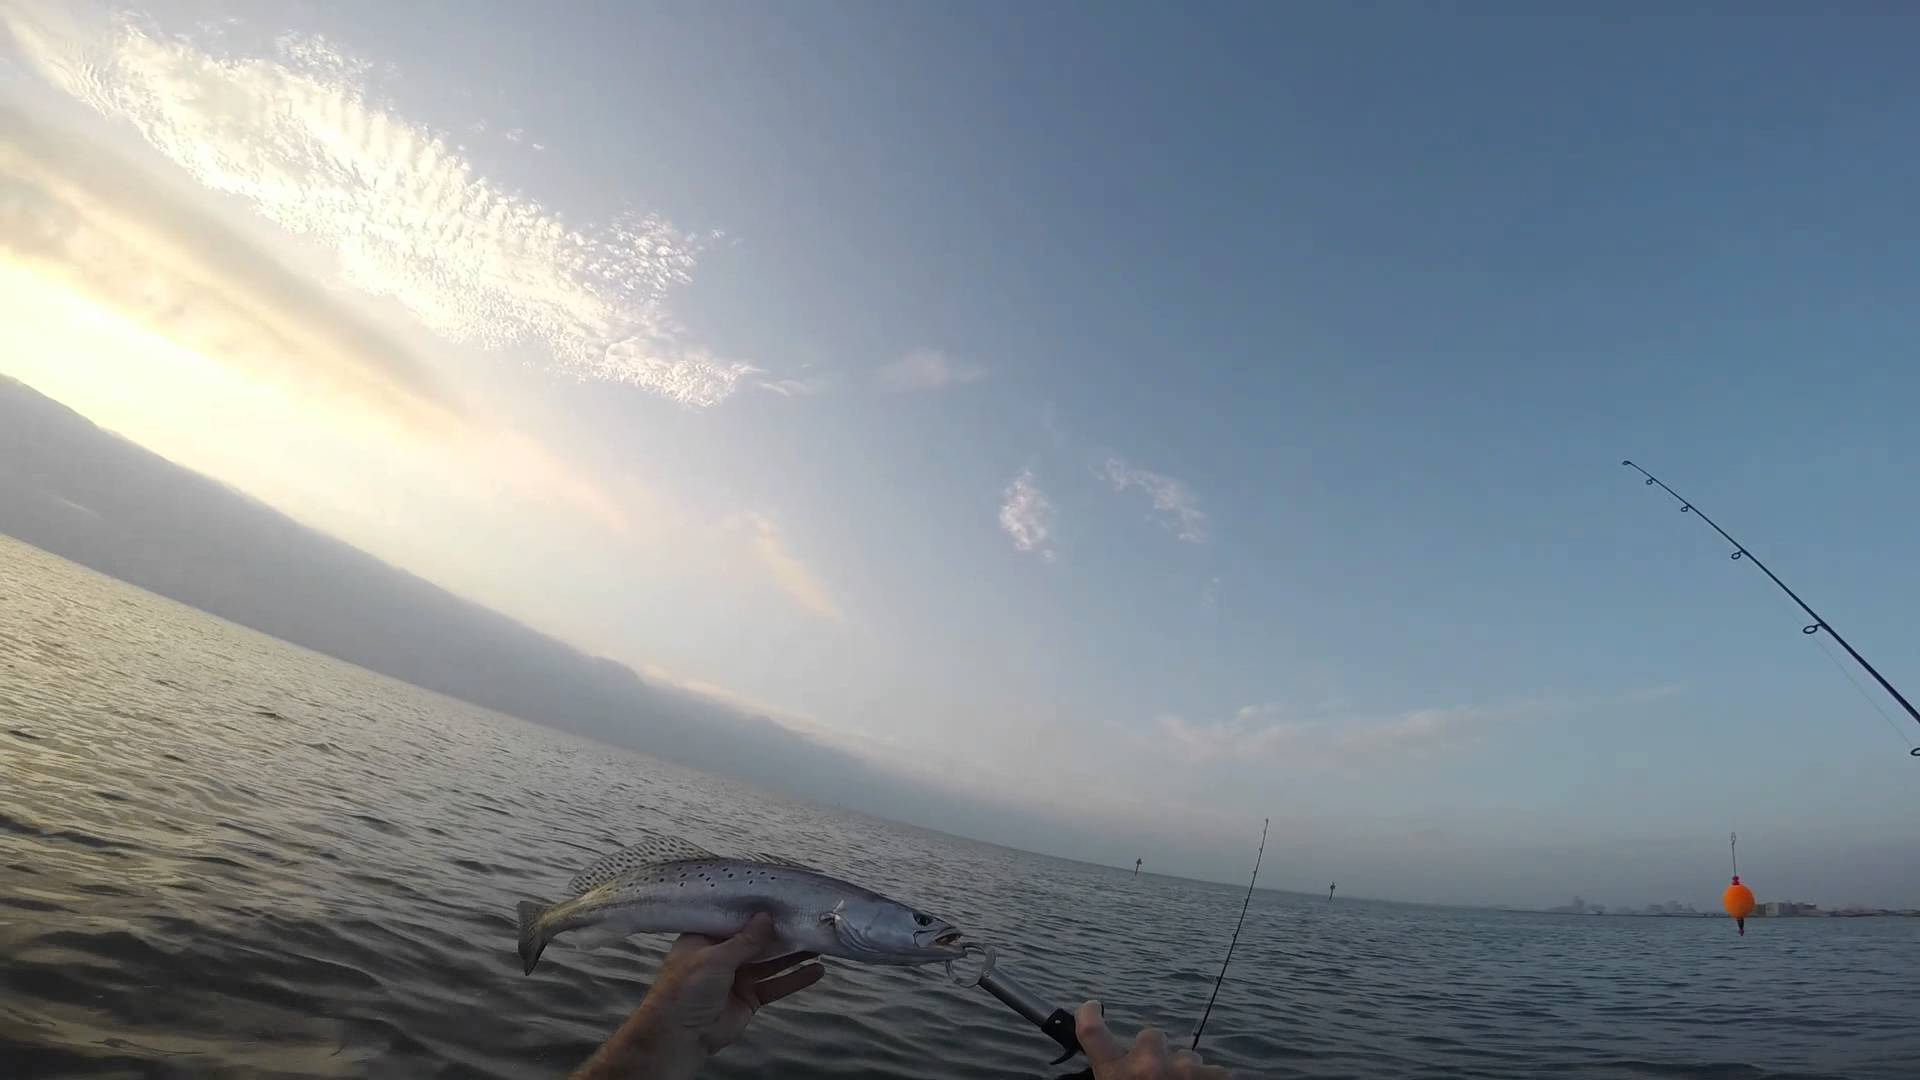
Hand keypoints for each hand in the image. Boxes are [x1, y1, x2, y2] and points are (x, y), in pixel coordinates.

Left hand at [573, 913, 824, 1079]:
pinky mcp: (749, 997)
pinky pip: (776, 984)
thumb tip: (768, 916)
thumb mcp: (715, 957)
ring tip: (819, 941)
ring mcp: (737, 976)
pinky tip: (816, 970)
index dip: (756, 909)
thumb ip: (745, 939)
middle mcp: (722, 954)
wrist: (680, 1036)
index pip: (735, 918)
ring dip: (793, 953)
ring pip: (770, 961)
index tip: (781, 897)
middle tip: (807, 917)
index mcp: (706, 938)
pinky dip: (795, 978)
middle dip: (780, 931)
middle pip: (756, 939)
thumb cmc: (687, 989)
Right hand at [1076, 1000, 1233, 1079]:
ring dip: (1184, 1072)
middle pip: (1151, 1035)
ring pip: (1188, 1054)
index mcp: (1116, 1076)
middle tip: (1156, 1077)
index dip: (1089, 1014)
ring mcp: (1184, 1070)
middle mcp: (1148, 1066)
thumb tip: (1122, 1074)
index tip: (1092, 1007)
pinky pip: (1215, 1072)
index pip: (1092, 1031)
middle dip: (1154, 1052)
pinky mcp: (1215, 1078)